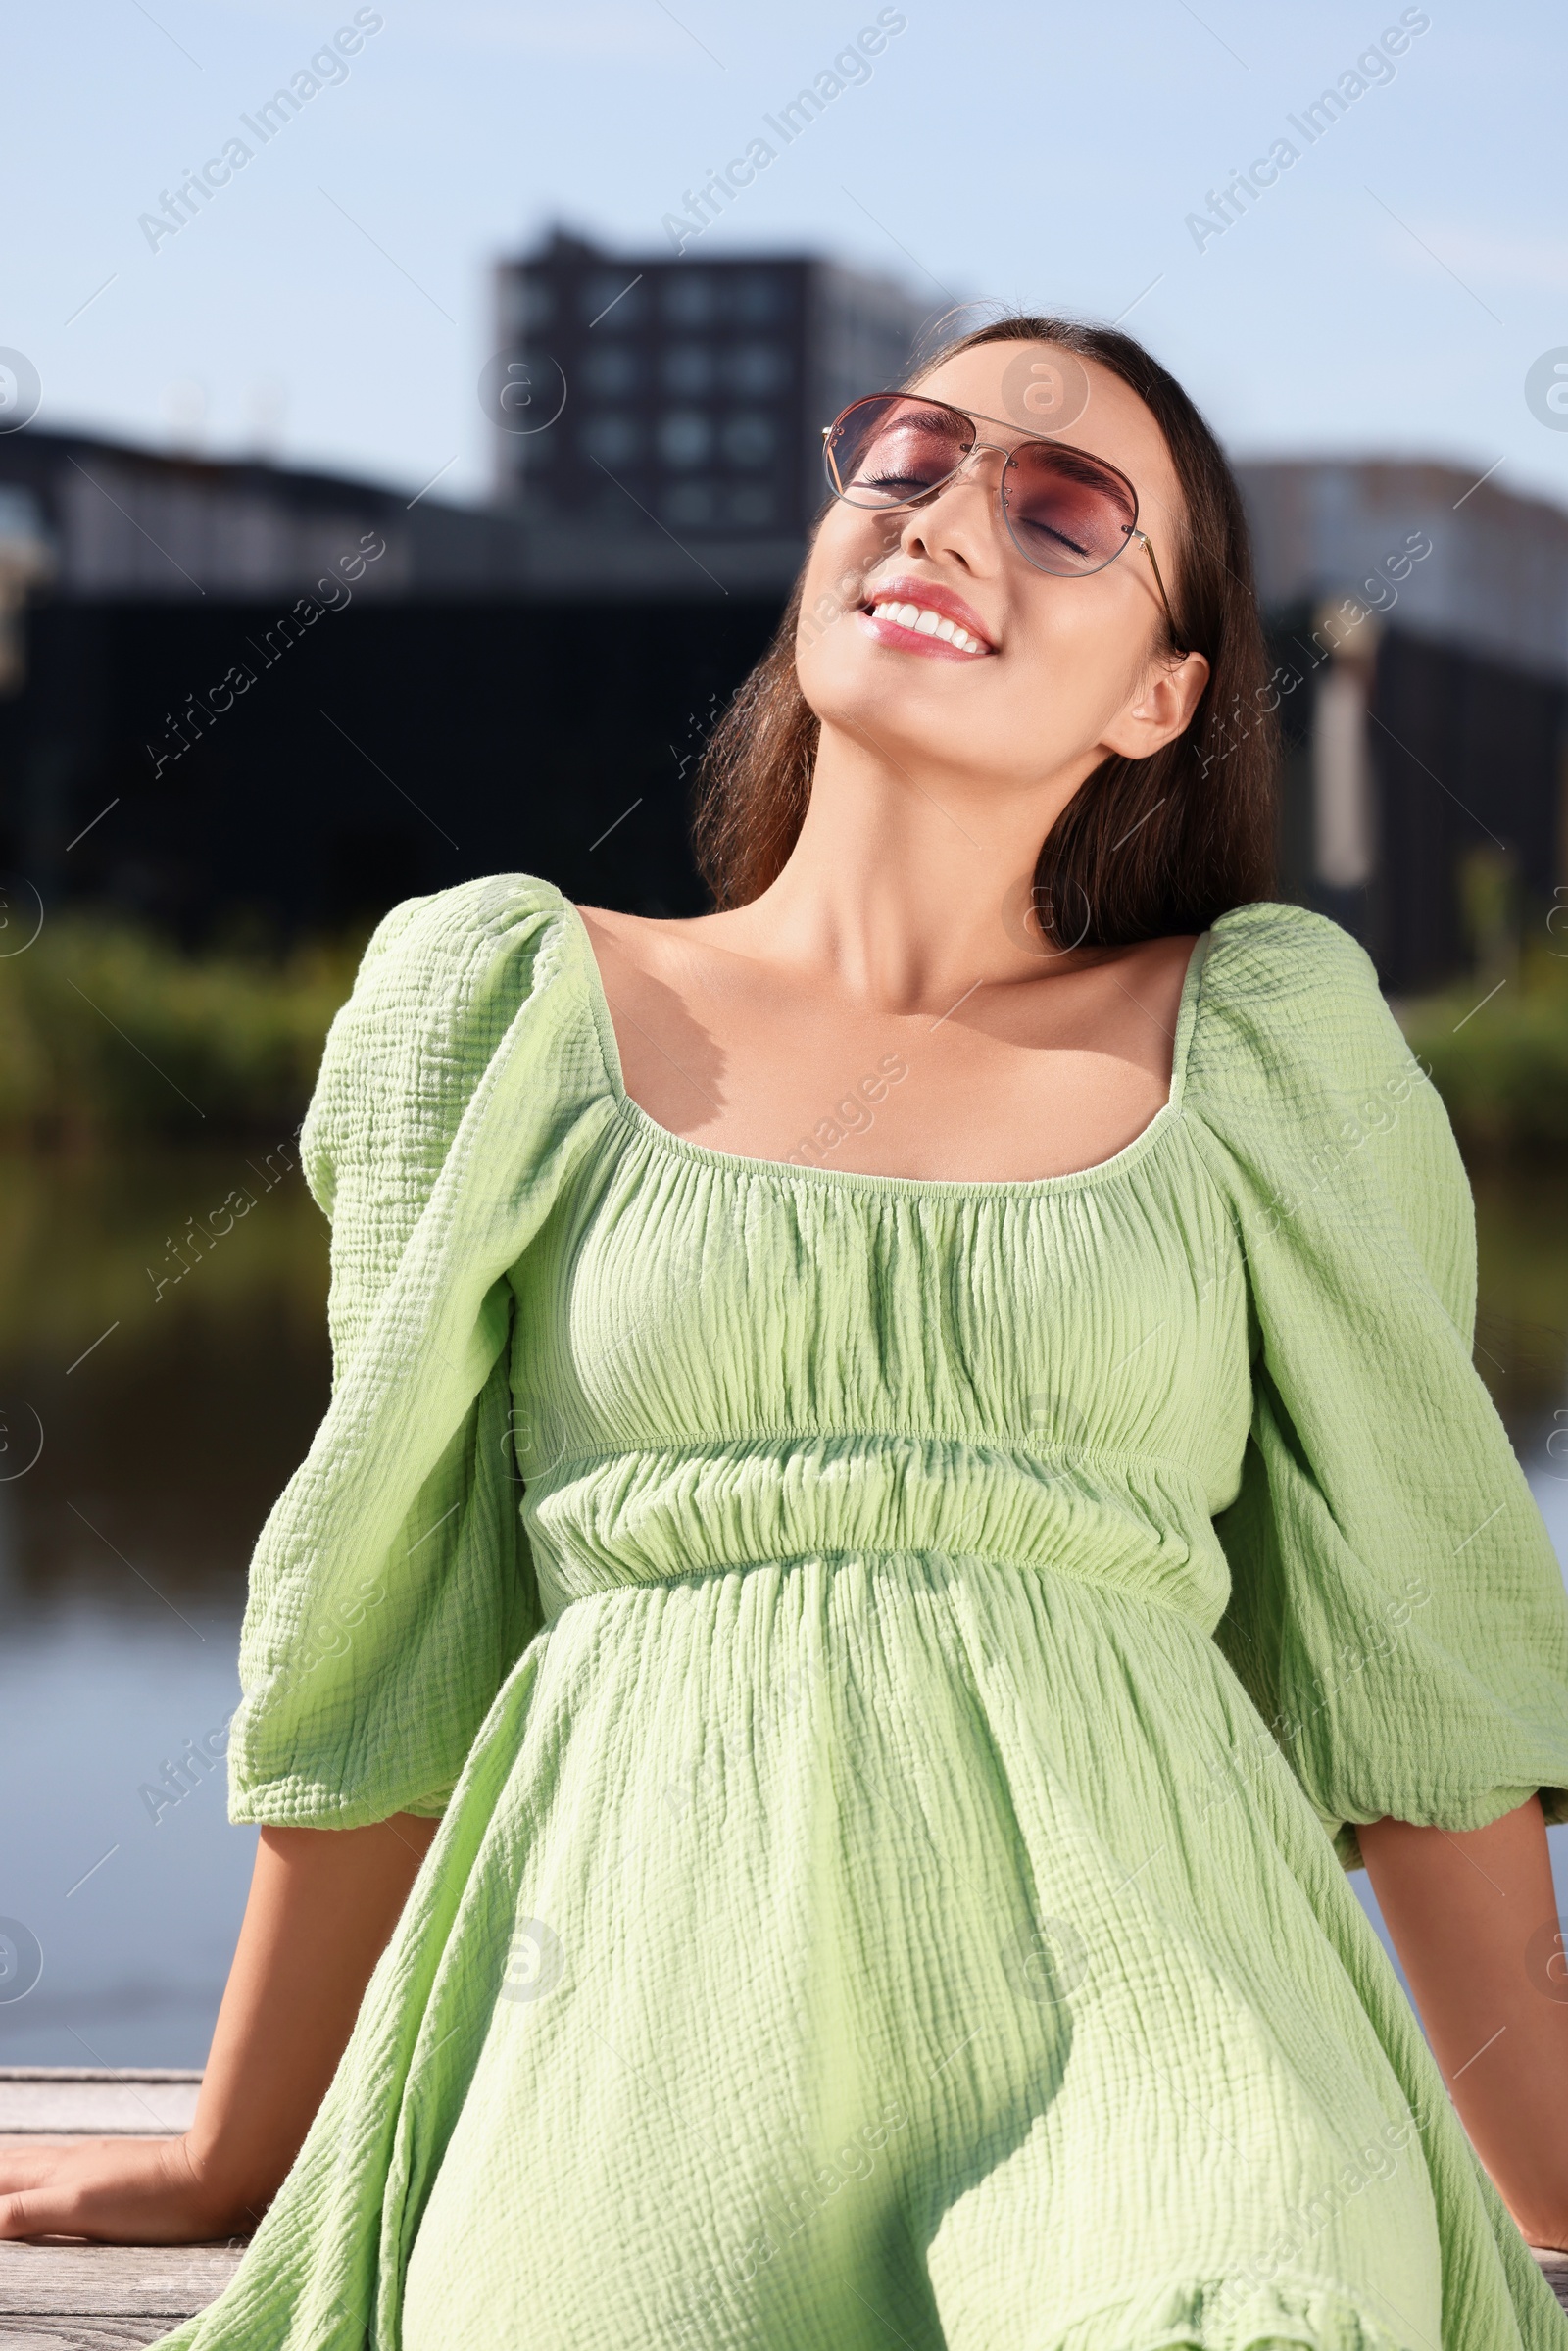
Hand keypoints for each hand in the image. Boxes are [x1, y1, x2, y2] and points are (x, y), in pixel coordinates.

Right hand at [0, 2133, 262, 2244]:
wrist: (215, 2175)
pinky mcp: (121, 2171)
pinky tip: (60, 2179)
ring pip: (43, 2161)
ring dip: (16, 2168)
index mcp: (57, 2172)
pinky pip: (68, 2167)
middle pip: (17, 2163)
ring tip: (7, 2173)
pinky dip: (46, 2173)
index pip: (3, 2173)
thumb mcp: (80, 2208)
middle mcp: (72, 2161)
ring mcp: (98, 2163)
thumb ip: (27, 2211)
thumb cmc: (150, 2199)